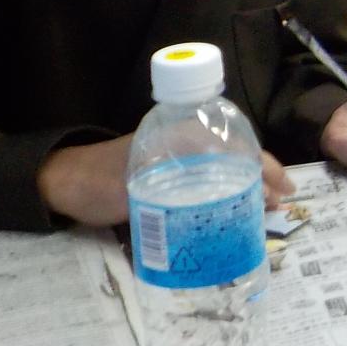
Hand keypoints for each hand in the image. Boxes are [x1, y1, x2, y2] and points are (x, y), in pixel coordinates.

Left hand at [41, 139, 293, 225]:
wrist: (64, 183)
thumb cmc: (99, 181)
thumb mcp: (138, 186)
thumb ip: (176, 192)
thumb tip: (221, 207)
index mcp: (185, 134)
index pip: (238, 144)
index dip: (264, 166)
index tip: (282, 189)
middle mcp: (187, 142)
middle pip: (237, 155)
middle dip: (262, 177)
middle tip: (280, 204)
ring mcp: (180, 159)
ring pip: (226, 168)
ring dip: (248, 186)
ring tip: (266, 209)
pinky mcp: (171, 176)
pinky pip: (209, 180)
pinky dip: (228, 193)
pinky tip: (237, 211)